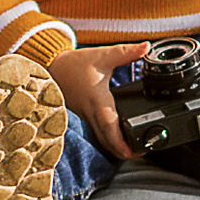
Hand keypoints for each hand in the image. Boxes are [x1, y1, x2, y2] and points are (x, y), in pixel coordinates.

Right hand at [47, 43, 151, 159]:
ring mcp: (85, 117)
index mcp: (97, 100)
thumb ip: (127, 52)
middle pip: (106, 141)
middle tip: (141, 153)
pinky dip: (108, 140)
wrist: (53, 66)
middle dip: (123, 151)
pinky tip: (118, 139)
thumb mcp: (104, 55)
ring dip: (115, 147)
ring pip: (101, 139)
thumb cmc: (76, 63)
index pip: (110, 127)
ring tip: (133, 148)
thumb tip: (146, 46)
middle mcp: (90, 112)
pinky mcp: (84, 117)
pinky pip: (96, 133)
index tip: (135, 151)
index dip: (122, 143)